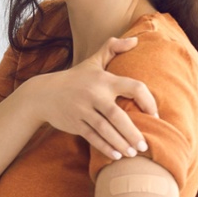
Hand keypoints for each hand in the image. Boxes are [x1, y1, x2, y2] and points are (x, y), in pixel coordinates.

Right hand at [18, 37, 157, 159]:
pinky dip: (104, 147)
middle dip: (132, 132)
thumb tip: (136, 40)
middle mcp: (94, 95)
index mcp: (104, 80)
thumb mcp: (92, 62)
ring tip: (133, 153)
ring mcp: (82, 110)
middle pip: (117, 115)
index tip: (155, 115)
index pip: (133, 88)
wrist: (42, 94)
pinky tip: (116, 156)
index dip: (148, 101)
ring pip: (105, 129)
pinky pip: (92, 137)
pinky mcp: (74, 123)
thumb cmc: (74, 78)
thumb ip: (113, 48)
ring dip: (120, 143)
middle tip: (144, 145)